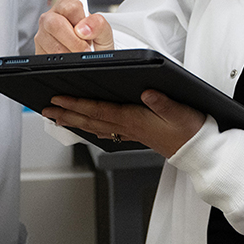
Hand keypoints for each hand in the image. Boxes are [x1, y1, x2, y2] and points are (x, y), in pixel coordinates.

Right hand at [35, 0, 114, 52]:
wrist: (89, 57)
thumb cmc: (94, 41)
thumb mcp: (103, 32)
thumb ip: (99, 25)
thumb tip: (84, 29)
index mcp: (66, 7)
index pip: (70, 7)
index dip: (82, 23)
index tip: (88, 35)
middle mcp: (50, 18)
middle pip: (55, 24)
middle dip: (74, 42)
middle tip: (85, 49)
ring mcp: (42, 35)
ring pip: (53, 45)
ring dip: (70, 53)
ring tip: (78, 53)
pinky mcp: (39, 51)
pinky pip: (49, 58)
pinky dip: (63, 62)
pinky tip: (70, 58)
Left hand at [42, 89, 206, 157]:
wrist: (197, 151)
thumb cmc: (190, 131)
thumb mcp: (181, 112)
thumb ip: (164, 102)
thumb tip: (147, 92)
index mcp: (134, 119)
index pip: (98, 109)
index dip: (77, 104)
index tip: (59, 98)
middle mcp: (127, 127)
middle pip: (90, 119)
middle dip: (66, 113)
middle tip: (46, 109)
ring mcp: (129, 132)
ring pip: (94, 125)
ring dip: (73, 120)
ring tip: (56, 117)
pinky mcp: (135, 134)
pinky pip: (105, 130)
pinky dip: (91, 127)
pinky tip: (86, 125)